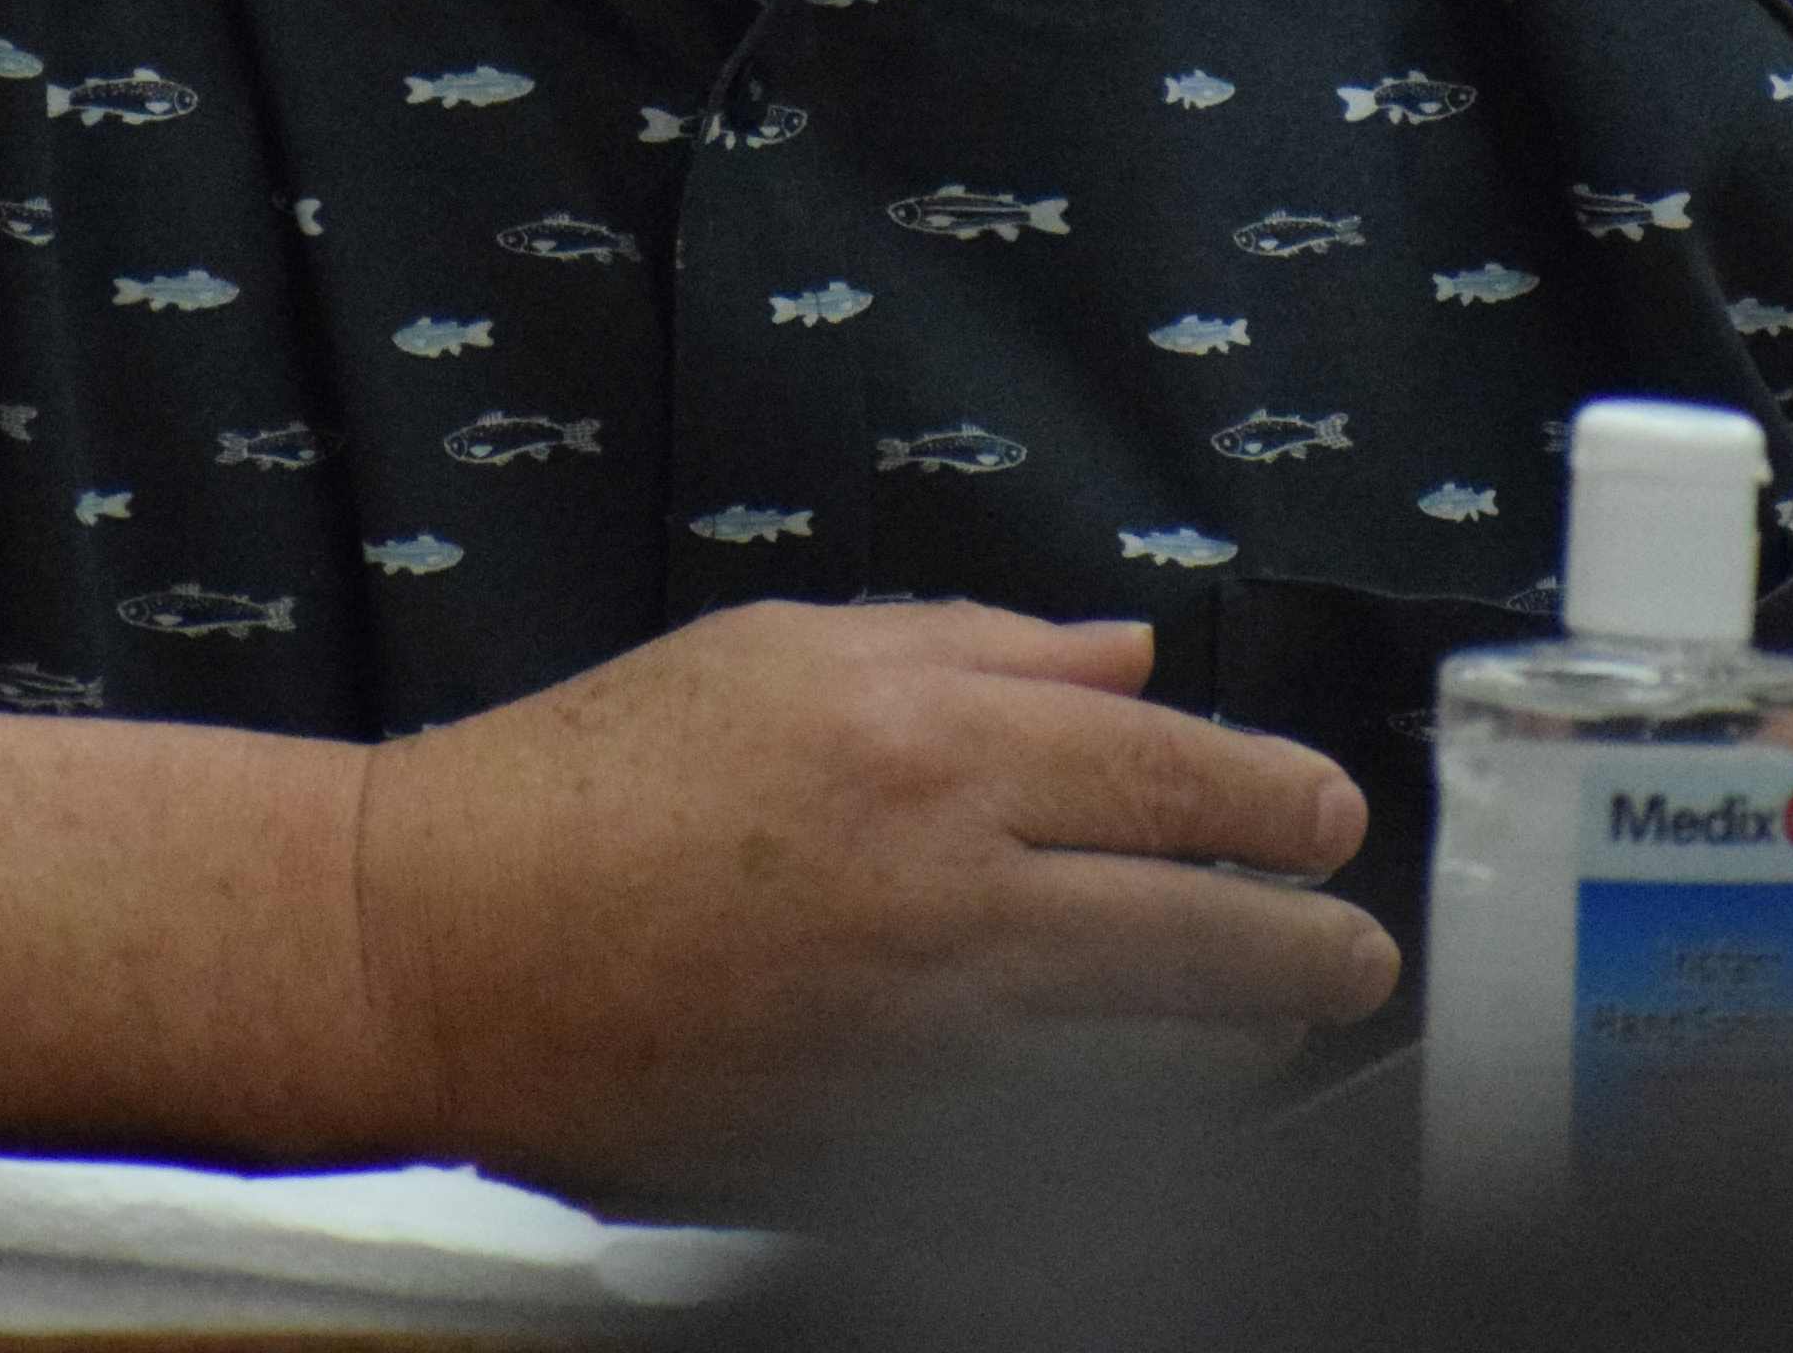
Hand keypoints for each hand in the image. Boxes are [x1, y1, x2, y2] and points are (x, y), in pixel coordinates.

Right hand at [347, 600, 1395, 1193]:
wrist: (439, 941)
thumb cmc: (587, 783)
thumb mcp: (782, 647)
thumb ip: (976, 643)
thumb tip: (1121, 657)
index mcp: (926, 741)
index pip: (1179, 772)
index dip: (1284, 800)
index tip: (1327, 814)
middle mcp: (945, 891)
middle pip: (1209, 933)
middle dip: (1314, 947)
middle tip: (1353, 950)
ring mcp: (917, 1039)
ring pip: (1157, 1057)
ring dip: (1232, 1040)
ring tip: (1263, 1020)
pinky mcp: (875, 1148)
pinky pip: (1049, 1143)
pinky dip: (1109, 1118)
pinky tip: (1130, 1097)